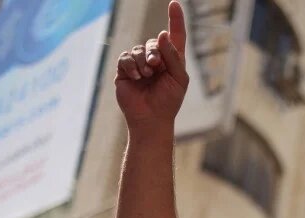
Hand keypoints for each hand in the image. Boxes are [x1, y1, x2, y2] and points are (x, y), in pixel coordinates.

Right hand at [115, 0, 188, 128]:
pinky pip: (125, 58)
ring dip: (143, 61)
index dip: (175, 20)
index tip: (174, 4)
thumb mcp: (179, 78)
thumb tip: (161, 34)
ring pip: (138, 49)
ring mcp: (139, 64)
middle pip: (154, 42)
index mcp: (172, 60)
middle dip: (155, 52)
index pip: (175, 36)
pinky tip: (136, 77)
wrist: (151, 118)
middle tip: (156, 66)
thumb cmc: (169, 101)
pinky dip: (131, 66)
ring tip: (146, 75)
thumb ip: (172, 56)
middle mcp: (156, 59)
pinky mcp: (125, 70)